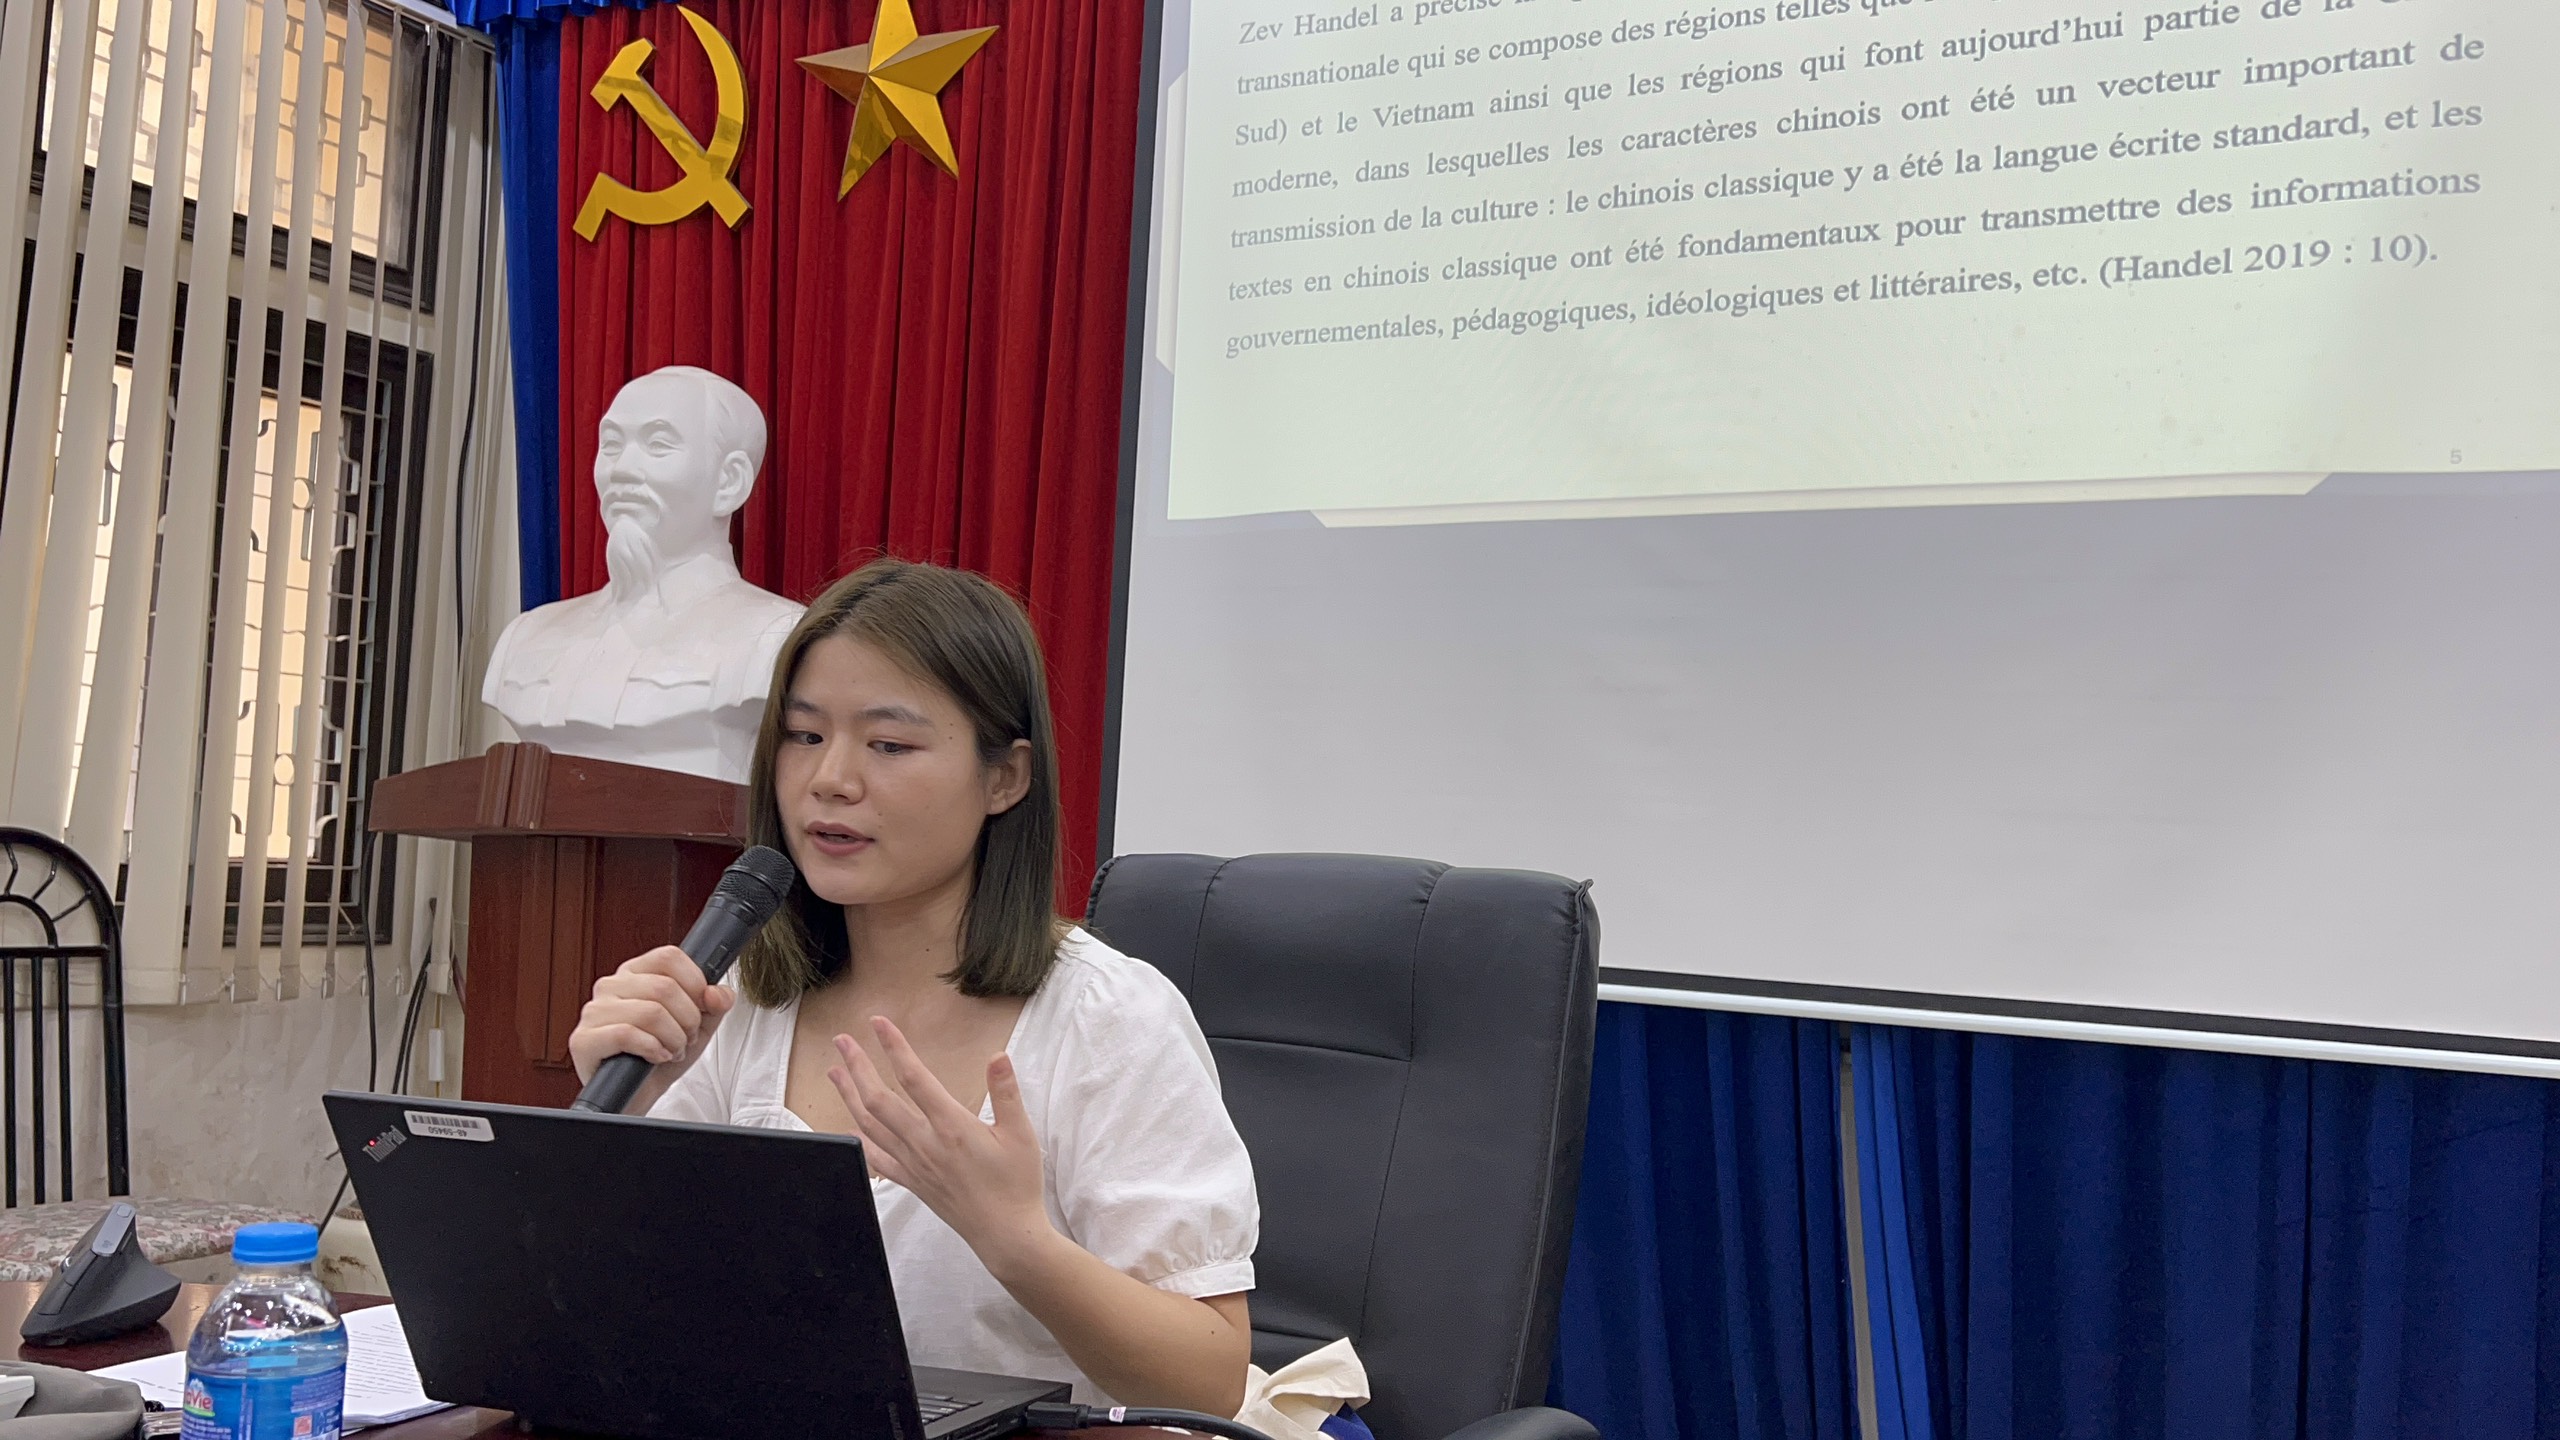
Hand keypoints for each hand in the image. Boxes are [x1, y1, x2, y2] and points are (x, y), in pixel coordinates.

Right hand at [567, 946, 735, 1083]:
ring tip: (672, 1051)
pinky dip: (652, 1049)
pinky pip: (626, 1034)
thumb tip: (717, 993)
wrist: (639, 1096)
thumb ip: (715, 1004)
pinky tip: (656, 1058)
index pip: (669, 957)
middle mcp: (610, 986)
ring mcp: (593, 1012)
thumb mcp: (699, 1026)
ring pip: (650, 1012)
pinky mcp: (584, 1040)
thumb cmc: (663, 1056)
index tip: (701, 1006)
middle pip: (665, 987)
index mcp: (635, 973)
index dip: (695, 983)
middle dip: (688, 1020)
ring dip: (673, 1039)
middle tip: (686, 1039)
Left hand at [829, 1018, 1050, 1267]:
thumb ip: (1007, 1093)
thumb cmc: (1017, 1183)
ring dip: (849, 1095)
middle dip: (857, 1066)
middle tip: (842, 1040)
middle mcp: (924, 1143)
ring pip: (870, 1124)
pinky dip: (858, 1138)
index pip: (914, 1078)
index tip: (879, 1024)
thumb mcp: (1021, 1134)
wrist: (1005, 1234)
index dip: (894, 1048)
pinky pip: (876, 1158)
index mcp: (951, 1126)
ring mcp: (913, 1164)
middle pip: (879, 1098)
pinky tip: (849, 1125)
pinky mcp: (911, 1182)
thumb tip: (998, 1056)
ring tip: (835, 1071)